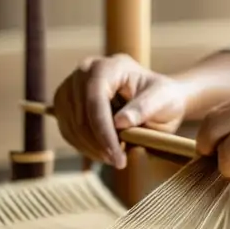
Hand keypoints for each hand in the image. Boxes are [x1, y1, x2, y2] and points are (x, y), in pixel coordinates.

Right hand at [52, 53, 188, 168]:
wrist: (157, 99)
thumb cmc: (162, 97)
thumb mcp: (163, 100)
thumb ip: (144, 108)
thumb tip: (120, 122)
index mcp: (111, 66)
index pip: (96, 100)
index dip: (103, 131)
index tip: (117, 156)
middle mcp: (86, 70)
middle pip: (80, 114)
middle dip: (98, 143)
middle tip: (118, 162)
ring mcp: (72, 85)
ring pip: (71, 124)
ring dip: (90, 148)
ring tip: (114, 157)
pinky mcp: (66, 102)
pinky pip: (67, 129)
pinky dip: (83, 146)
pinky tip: (102, 151)